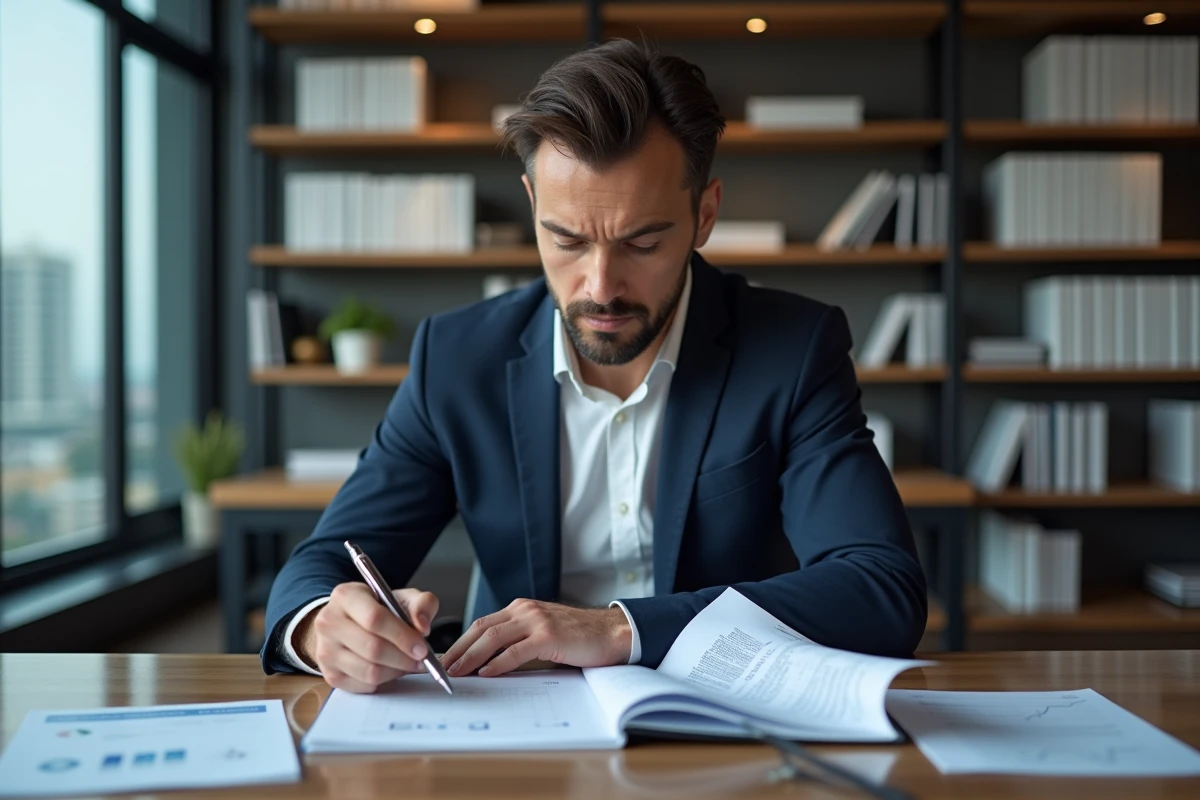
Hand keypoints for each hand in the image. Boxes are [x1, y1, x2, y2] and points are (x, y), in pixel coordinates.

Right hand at [295, 583, 439, 693]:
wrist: (348, 623)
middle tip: (421, 660)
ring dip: (396, 671)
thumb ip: (421, 603)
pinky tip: (391, 669)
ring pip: (369, 671)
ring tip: (408, 663)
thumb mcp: (401, 597)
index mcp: (346, 596)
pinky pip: (364, 686)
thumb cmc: (378, 609)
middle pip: (372, 648)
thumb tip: (422, 626)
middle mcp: (329, 622)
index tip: (421, 647)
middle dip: (403, 658)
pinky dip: (384, 681)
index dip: (402, 636)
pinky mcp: (330, 674)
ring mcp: (325, 650)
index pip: (374, 619)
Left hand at [441, 599, 630, 677]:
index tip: (447, 659)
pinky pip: (516, 651)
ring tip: (458, 672)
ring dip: (471, 657)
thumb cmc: (579, 638)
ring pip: (494, 638)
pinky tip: (486, 673)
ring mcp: (537, 621)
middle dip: (459, 650)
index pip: (483, 624)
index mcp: (522, 608)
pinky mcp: (549, 636)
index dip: (461, 642)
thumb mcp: (543, 634)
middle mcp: (526, 610)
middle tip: (443, 668)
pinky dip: (498, 663)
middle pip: (482, 628)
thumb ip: (518, 642)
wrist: (612, 633)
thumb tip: (488, 664)